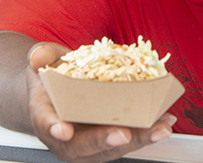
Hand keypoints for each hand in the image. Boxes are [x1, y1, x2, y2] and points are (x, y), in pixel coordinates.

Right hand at [26, 43, 176, 162]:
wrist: (54, 94)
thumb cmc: (49, 78)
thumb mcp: (42, 60)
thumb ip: (41, 56)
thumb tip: (39, 56)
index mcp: (44, 114)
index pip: (45, 123)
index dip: (53, 126)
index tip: (63, 129)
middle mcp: (64, 137)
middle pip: (84, 144)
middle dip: (105, 140)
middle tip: (124, 134)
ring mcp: (87, 143)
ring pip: (111, 148)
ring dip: (138, 139)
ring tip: (159, 128)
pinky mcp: (107, 142)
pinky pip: (128, 140)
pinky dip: (147, 133)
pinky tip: (164, 122)